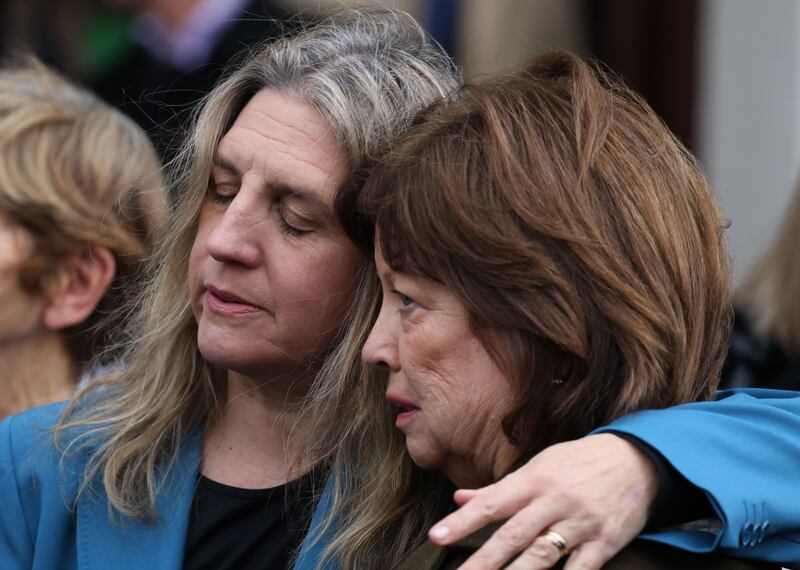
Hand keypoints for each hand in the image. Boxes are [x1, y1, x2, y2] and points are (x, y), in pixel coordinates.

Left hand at [428, 434, 659, 569]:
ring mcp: (579, 523)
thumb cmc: (579, 462)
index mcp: (533, 480)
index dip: (462, 521)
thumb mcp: (538, 465)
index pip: (491, 503)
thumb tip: (460, 497)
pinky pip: (581, 569)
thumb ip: (499, 488)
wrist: (636, 458)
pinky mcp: (604, 543)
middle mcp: (553, 501)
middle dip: (483, 560)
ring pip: (542, 554)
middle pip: (513, 535)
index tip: (437, 536)